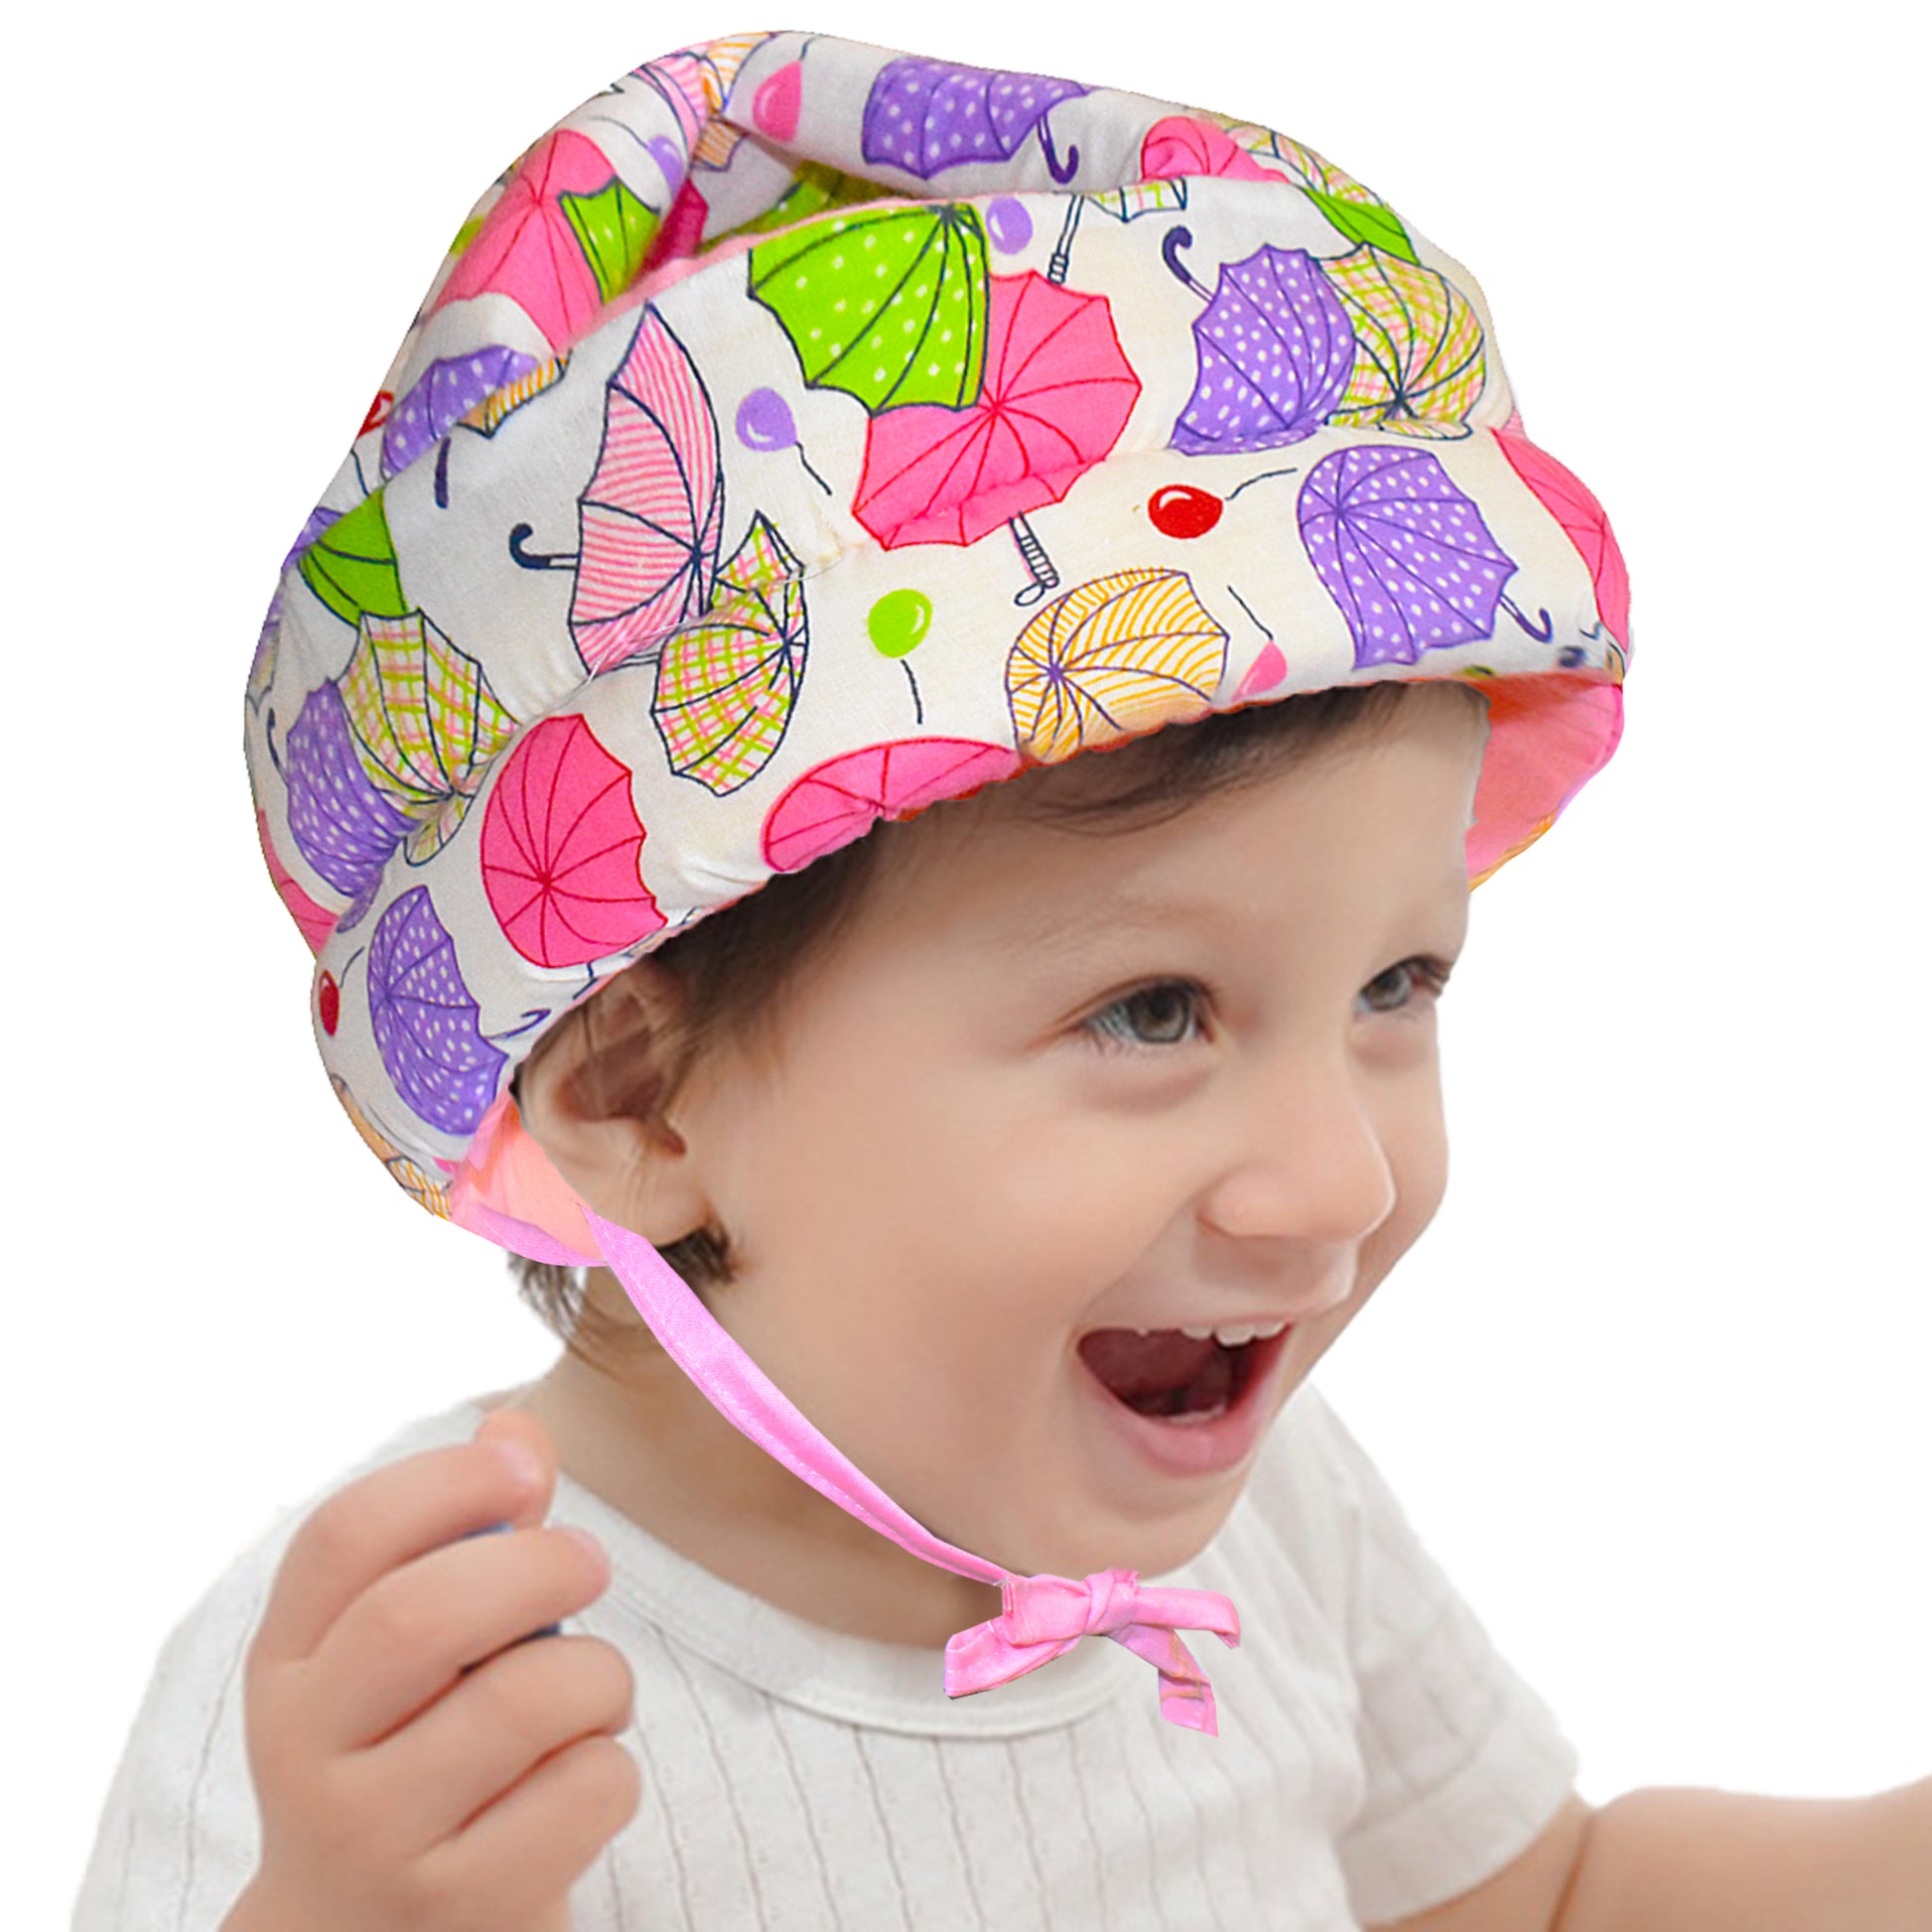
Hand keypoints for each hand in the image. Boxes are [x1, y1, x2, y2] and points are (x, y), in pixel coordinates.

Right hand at [224, 1408, 639, 1931]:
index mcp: (290, 1665)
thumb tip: (516, 1426)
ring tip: (592, 1697)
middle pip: (423, 1613)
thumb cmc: (414, 1762)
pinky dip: (612, 1769)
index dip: (444, 1479)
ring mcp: (373, 1839)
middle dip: (540, 1566)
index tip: (522, 1468)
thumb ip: (468, 1538)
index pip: (344, 1538)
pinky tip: (579, 1787)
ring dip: (600, 1678)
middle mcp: (307, 1752)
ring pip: (526, 1702)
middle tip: (590, 1566)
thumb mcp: (412, 1658)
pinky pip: (584, 1790)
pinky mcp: (455, 1908)